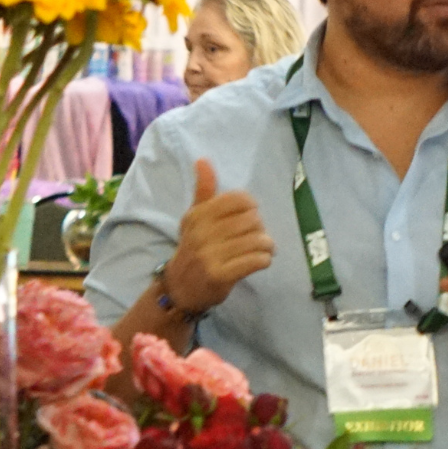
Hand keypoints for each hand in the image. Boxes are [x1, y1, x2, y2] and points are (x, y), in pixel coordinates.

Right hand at [160, 160, 275, 312]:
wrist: (181, 288)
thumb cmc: (193, 248)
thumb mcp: (194, 218)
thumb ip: (204, 190)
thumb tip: (203, 160)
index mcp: (198, 215)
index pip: (239, 200)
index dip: (251, 207)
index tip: (249, 216)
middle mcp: (202, 233)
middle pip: (252, 220)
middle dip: (260, 229)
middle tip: (257, 236)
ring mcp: (210, 255)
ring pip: (257, 241)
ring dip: (267, 245)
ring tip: (264, 249)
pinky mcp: (220, 276)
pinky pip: (255, 261)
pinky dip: (264, 260)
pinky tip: (261, 261)